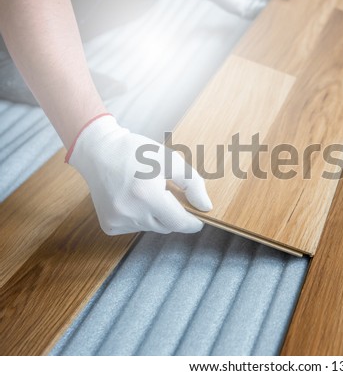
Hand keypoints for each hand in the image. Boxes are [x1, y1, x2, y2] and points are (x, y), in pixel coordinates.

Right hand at [68, 115, 211, 234]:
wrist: (99, 152)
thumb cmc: (136, 152)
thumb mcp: (170, 159)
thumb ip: (192, 183)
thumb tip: (205, 206)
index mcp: (146, 194)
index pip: (179, 222)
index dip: (192, 222)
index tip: (199, 218)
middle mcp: (130, 211)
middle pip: (167, 226)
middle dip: (173, 214)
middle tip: (168, 193)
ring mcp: (117, 221)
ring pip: (152, 228)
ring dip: (156, 215)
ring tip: (147, 192)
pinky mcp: (109, 225)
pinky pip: (136, 227)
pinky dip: (140, 217)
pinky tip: (133, 199)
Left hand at [196, 0, 294, 18]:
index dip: (287, 0)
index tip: (299, 4)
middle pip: (275, 6)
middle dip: (284, 9)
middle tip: (298, 14)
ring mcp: (254, 8)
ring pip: (269, 14)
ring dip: (278, 16)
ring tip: (292, 19)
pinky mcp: (248, 15)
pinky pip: (260, 19)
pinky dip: (267, 20)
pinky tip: (277, 21)